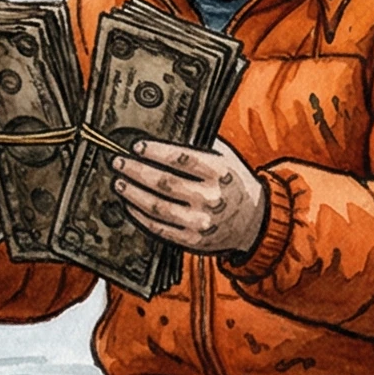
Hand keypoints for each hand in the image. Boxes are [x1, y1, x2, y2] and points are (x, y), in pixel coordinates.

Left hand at [113, 138, 267, 254]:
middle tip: (119, 163)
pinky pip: (159, 228)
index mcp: (220, 172)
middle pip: (164, 182)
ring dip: (133, 193)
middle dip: (136, 170)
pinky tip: (130, 205)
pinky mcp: (192, 240)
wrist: (255, 221)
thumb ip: (199, 147)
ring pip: (157, 207)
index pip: (181, 158)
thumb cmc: (233, 183)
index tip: (137, 146)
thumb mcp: (225, 160)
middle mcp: (211, 197)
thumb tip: (163, 134)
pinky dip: (140, 215)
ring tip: (120, 182)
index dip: (155, 151)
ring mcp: (201, 221)